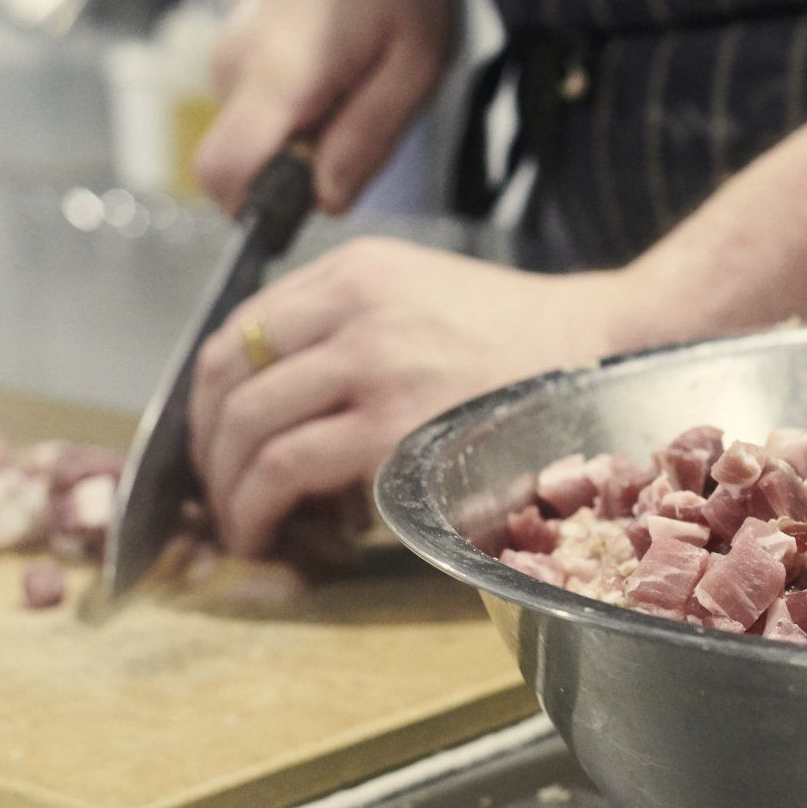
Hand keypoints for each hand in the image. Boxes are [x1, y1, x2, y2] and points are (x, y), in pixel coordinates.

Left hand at [189, 238, 631, 557]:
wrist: (602, 352)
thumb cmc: (514, 341)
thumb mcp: (416, 296)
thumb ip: (340, 328)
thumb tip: (265, 409)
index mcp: (353, 273)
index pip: (236, 333)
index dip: (204, 402)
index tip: (211, 446)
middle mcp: (353, 307)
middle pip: (226, 379)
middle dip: (205, 453)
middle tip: (216, 498)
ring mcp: (372, 363)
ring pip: (246, 427)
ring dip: (226, 491)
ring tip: (240, 529)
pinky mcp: (391, 426)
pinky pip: (285, 468)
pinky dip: (255, 509)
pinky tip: (264, 535)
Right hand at [194, 0, 454, 216]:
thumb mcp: (417, 62)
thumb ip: (368, 139)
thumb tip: (326, 202)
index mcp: (275, 74)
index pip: (222, 176)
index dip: (257, 212)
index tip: (308, 202)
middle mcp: (231, 65)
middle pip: (238, 165)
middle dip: (294, 173)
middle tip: (361, 122)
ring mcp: (225, 52)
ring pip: (251, 136)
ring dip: (301, 136)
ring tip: (359, 79)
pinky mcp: (233, 44)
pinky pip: (255, 107)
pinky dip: (295, 107)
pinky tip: (340, 62)